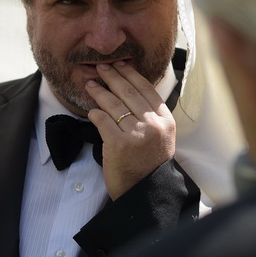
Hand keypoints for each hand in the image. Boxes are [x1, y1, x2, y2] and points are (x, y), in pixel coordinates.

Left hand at [86, 61, 175, 198]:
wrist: (143, 191)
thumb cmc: (148, 165)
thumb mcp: (160, 137)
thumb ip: (151, 116)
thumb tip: (133, 91)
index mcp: (165, 120)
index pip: (146, 89)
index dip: (131, 74)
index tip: (120, 65)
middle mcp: (153, 125)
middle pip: (129, 92)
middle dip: (113, 76)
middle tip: (101, 67)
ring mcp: (137, 134)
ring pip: (114, 104)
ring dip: (99, 91)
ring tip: (90, 84)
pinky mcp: (119, 144)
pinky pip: (103, 121)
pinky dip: (95, 113)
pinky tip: (91, 110)